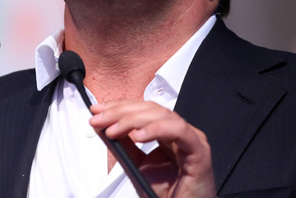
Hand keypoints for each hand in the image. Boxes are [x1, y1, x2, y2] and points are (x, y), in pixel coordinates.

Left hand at [89, 100, 214, 197]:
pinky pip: (179, 131)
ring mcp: (191, 139)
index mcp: (165, 132)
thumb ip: (121, 144)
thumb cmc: (165, 194)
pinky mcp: (199, 151)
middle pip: (150, 109)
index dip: (118, 107)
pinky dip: (157, 129)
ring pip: (162, 115)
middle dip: (120, 111)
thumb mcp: (135, 165)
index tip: (96, 110)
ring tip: (113, 130)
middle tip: (99, 118)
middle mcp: (179, 132)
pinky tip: (138, 136)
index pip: (141, 109)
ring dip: (133, 119)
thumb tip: (100, 125)